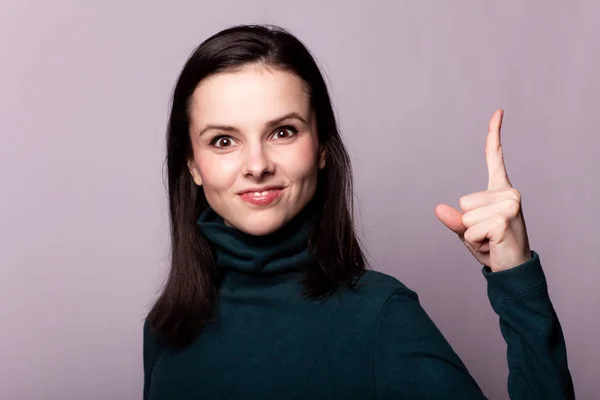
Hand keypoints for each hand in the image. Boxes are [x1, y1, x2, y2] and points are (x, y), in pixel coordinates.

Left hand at [435, 109, 531, 271]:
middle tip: (488, 234)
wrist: (513, 270)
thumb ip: (454, 220)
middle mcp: (509, 193)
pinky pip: (469, 230)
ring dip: (472, 234)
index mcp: (501, 190)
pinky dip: (474, 242)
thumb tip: (437, 209)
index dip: (494, 134)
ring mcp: (509, 204)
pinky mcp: (505, 219)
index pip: (494, 157)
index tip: (498, 110)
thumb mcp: (467, 231)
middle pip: (463, 201)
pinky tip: (492, 244)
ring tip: (491, 239)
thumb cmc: (492, 247)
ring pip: (465, 216)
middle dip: (468, 223)